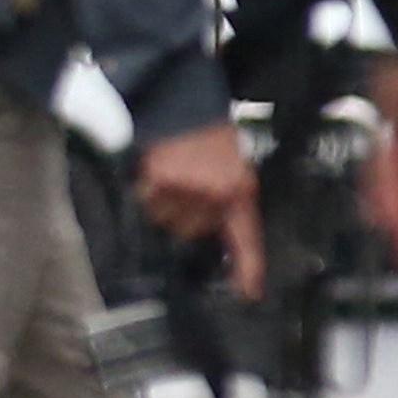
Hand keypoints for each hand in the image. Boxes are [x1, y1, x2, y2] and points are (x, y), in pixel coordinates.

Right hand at [133, 116, 262, 297]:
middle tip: (192, 184)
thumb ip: (230, 204)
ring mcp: (186, 190)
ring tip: (176, 175)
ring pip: (168, 219)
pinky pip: (149, 203)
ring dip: (167, 203)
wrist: (186, 105)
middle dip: (190, 214)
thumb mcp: (235, 170)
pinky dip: (149, 191)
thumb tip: (221, 235)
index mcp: (239, 192)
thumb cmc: (211, 139)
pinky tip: (159, 172)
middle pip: (193, 231)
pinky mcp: (160, 182)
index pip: (245, 239)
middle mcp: (214, 195)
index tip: (248, 292)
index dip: (248, 269)